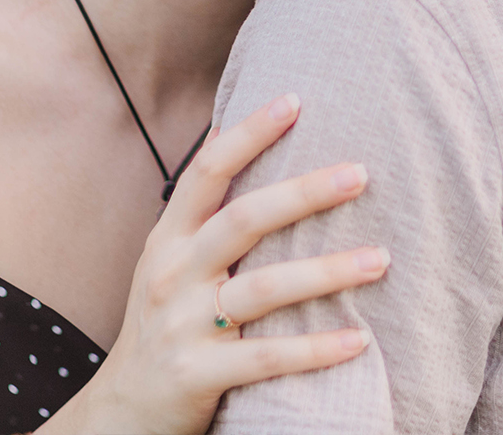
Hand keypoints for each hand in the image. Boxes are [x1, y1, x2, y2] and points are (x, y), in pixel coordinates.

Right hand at [42, 94, 384, 434]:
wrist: (122, 412)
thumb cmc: (163, 322)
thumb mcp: (169, 261)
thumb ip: (202, 212)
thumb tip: (231, 130)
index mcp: (169, 239)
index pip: (207, 172)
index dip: (248, 133)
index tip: (295, 99)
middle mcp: (172, 274)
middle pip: (242, 220)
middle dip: (303, 193)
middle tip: (361, 173)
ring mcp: (183, 325)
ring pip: (263, 289)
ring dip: (327, 272)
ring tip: (380, 259)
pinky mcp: (198, 376)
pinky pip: (266, 358)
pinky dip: (316, 348)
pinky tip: (360, 339)